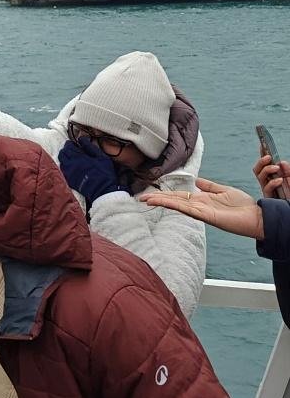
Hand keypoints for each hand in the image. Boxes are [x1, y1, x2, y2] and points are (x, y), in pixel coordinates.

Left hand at [57, 136, 121, 210]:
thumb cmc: (104, 173)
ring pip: (61, 161)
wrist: (102, 191)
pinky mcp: (69, 180)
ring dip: (65, 157)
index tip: (74, 144)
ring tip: (72, 158)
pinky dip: (65, 166)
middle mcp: (71, 164)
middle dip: (66, 149)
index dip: (70, 143)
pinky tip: (71, 166)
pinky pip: (63, 170)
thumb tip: (81, 139)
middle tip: (72, 150)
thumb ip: (90, 147)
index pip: (68, 146)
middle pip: (62, 153)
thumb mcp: (101, 157)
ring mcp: (69, 173)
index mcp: (79, 157)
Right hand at [141, 177, 262, 239]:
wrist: (256, 216)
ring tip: (146, 200)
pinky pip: (188, 209)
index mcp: (202, 200)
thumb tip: (196, 180)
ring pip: (177, 205)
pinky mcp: (207, 216)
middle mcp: (199, 207)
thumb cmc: (243, 205)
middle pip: (174, 201)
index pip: (179, 196)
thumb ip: (209, 186)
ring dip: (162, 202)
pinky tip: (165, 202)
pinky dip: (175, 205)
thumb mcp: (223, 190)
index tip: (151, 193)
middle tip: (141, 198)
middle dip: (158, 199)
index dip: (165, 194)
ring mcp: (201, 212)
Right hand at [254, 154, 289, 201]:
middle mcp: (268, 182)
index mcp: (273, 176)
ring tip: (276, 168)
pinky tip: (280, 180)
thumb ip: (288, 171)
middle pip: (257, 169)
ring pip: (260, 177)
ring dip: (267, 169)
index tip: (262, 145)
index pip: (264, 164)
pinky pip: (267, 188)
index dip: (262, 154)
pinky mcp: (269, 197)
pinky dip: (273, 182)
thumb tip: (281, 162)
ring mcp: (267, 189)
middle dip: (261, 162)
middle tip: (269, 157)